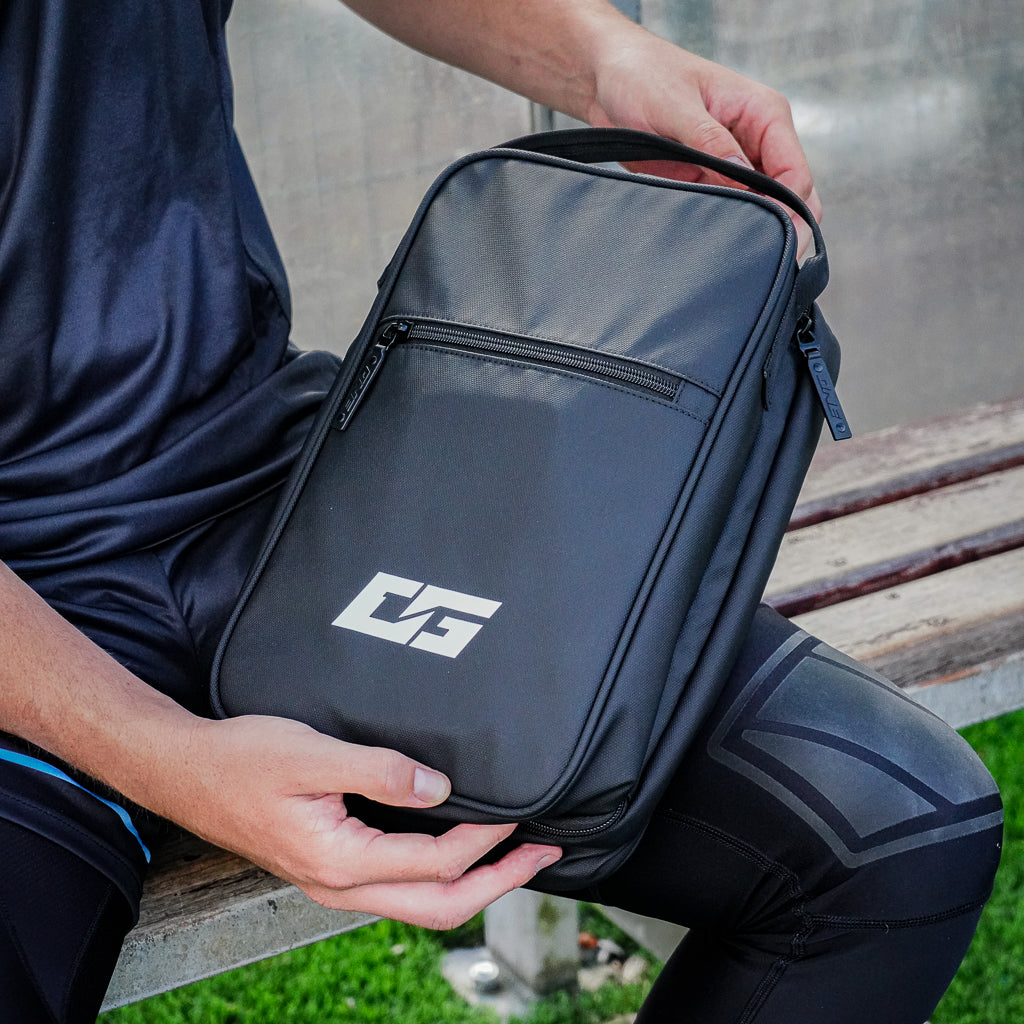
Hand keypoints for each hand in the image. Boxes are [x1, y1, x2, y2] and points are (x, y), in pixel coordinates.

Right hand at [175, 715, 560, 929]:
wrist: (185, 773)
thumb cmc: (241, 759)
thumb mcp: (312, 753)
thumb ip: (379, 771)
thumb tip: (439, 787)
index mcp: (338, 861)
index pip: (435, 863)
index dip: (485, 842)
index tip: (520, 816)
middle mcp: (339, 886)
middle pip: (438, 907)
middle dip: (498, 884)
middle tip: (544, 856)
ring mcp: (333, 883)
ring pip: (420, 904)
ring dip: (474, 883)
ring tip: (513, 857)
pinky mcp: (329, 867)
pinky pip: (398, 887)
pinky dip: (440, 876)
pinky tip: (456, 850)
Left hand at [585, 28, 821, 254]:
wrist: (609, 80)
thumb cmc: (644, 76)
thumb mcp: (675, 106)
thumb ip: (708, 139)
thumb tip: (740, 171)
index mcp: (763, 114)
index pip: (795, 172)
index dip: (792, 210)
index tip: (775, 242)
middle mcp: (757, 141)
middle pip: (789, 197)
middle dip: (783, 229)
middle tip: (764, 264)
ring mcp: (735, 164)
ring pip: (763, 210)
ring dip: (755, 233)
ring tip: (738, 262)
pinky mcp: (711, 181)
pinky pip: (730, 212)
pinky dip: (729, 230)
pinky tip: (716, 250)